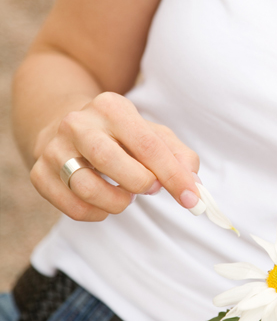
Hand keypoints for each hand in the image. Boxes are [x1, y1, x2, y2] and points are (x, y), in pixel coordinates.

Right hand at [30, 91, 199, 221]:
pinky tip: (104, 202)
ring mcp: (54, 149)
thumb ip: (177, 156)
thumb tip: (193, 184)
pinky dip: (97, 213)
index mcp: (111, 107)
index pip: (147, 144)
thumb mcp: (151, 133)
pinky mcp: (40, 174)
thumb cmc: (118, 135)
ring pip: (87, 188)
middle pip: (111, 162)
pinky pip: (73, 207)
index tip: (192, 198)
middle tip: (150, 188)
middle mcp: (77, 124)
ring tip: (125, 195)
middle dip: (139, 183)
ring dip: (117, 202)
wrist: (64, 125)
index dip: (173, 175)